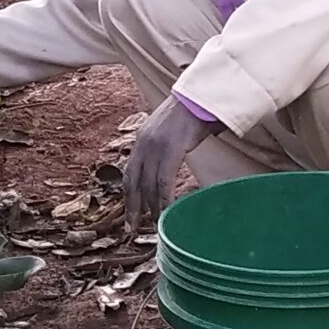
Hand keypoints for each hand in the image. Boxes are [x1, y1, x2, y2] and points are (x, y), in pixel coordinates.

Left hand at [122, 94, 219, 235]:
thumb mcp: (167, 132)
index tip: (128, 216)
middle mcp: (143, 144)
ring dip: (152, 208)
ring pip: (148, 185)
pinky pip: (163, 181)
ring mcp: (155, 146)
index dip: (128, 197)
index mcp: (141, 141)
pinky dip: (164, 199)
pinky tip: (167, 211)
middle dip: (133, 208)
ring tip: (156, 225)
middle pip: (134, 183)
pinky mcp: (171, 149)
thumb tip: (164, 171)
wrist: (200, 98)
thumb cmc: (190, 115)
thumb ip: (162, 150)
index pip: (129, 174)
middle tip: (132, 230)